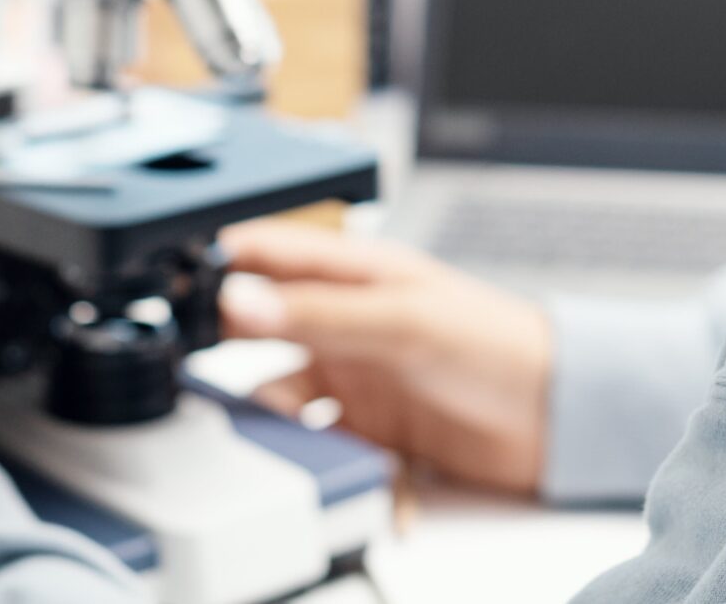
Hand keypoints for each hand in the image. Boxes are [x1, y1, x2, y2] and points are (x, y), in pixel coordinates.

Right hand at [218, 222, 552, 497]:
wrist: (559, 420)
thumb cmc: (501, 343)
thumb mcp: (402, 320)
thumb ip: (319, 312)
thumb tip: (240, 300)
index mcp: (352, 271)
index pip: (265, 253)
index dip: (214, 263)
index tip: (166, 287)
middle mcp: (344, 322)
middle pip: (259, 332)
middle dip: (226, 354)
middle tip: (192, 377)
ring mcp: (355, 379)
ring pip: (280, 401)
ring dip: (271, 424)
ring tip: (263, 442)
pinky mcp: (369, 434)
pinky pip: (319, 451)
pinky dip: (315, 466)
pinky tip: (326, 473)